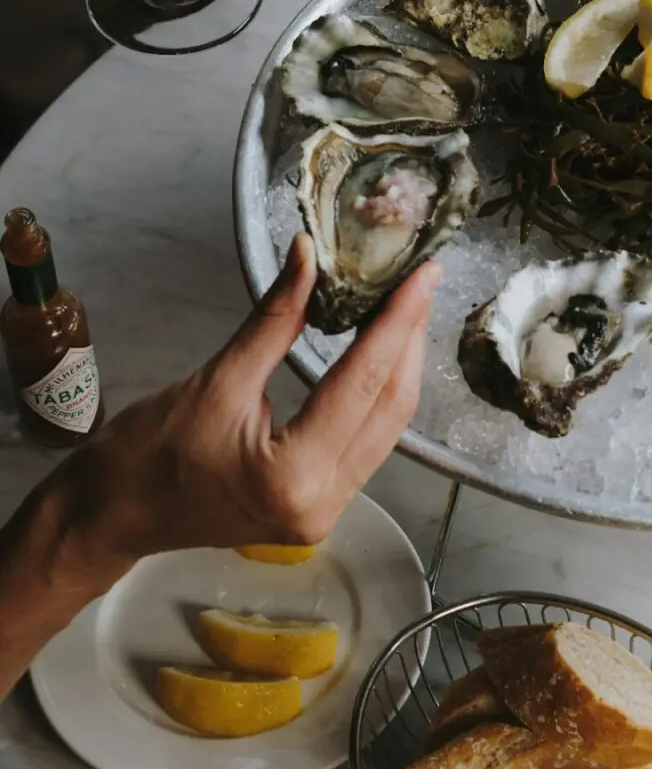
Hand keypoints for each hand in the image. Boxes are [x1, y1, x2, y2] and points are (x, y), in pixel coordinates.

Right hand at [55, 234, 438, 580]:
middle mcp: (322, 503)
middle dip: (410, 340)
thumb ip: (275, 318)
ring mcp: (325, 513)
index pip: (364, 382)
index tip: (422, 274)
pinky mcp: (320, 508)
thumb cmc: (148, 453)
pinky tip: (384, 354)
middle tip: (423, 281)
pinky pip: (367, 443)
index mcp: (293, 475)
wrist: (111, 515)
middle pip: (390, 408)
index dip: (398, 321)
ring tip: (409, 307)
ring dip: (400, 367)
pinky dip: (377, 395)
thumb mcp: (216, 378)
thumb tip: (310, 254)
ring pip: (387, 428)